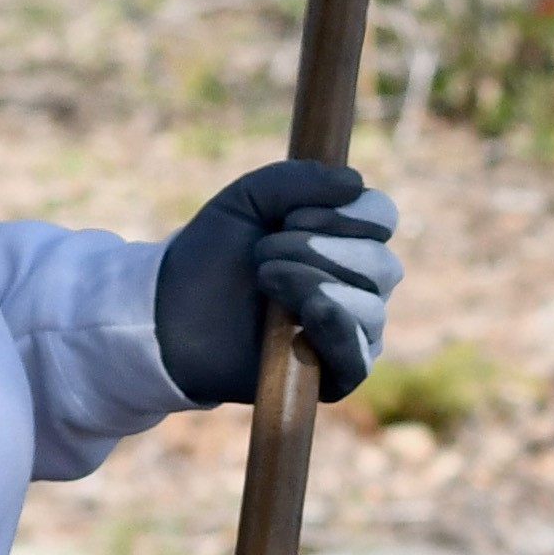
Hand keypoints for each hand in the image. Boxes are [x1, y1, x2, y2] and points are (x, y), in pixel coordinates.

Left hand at [157, 157, 400, 405]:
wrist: (172, 314)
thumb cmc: (212, 255)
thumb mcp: (248, 200)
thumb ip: (296, 179)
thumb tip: (355, 182)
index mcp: (345, 239)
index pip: (381, 218)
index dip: (346, 214)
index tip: (292, 216)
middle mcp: (357, 285)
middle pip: (381, 263)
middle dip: (321, 251)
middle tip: (263, 253)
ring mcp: (349, 332)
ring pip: (371, 307)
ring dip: (315, 283)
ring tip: (265, 280)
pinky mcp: (334, 375)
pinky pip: (359, 355)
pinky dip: (338, 328)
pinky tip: (311, 310)